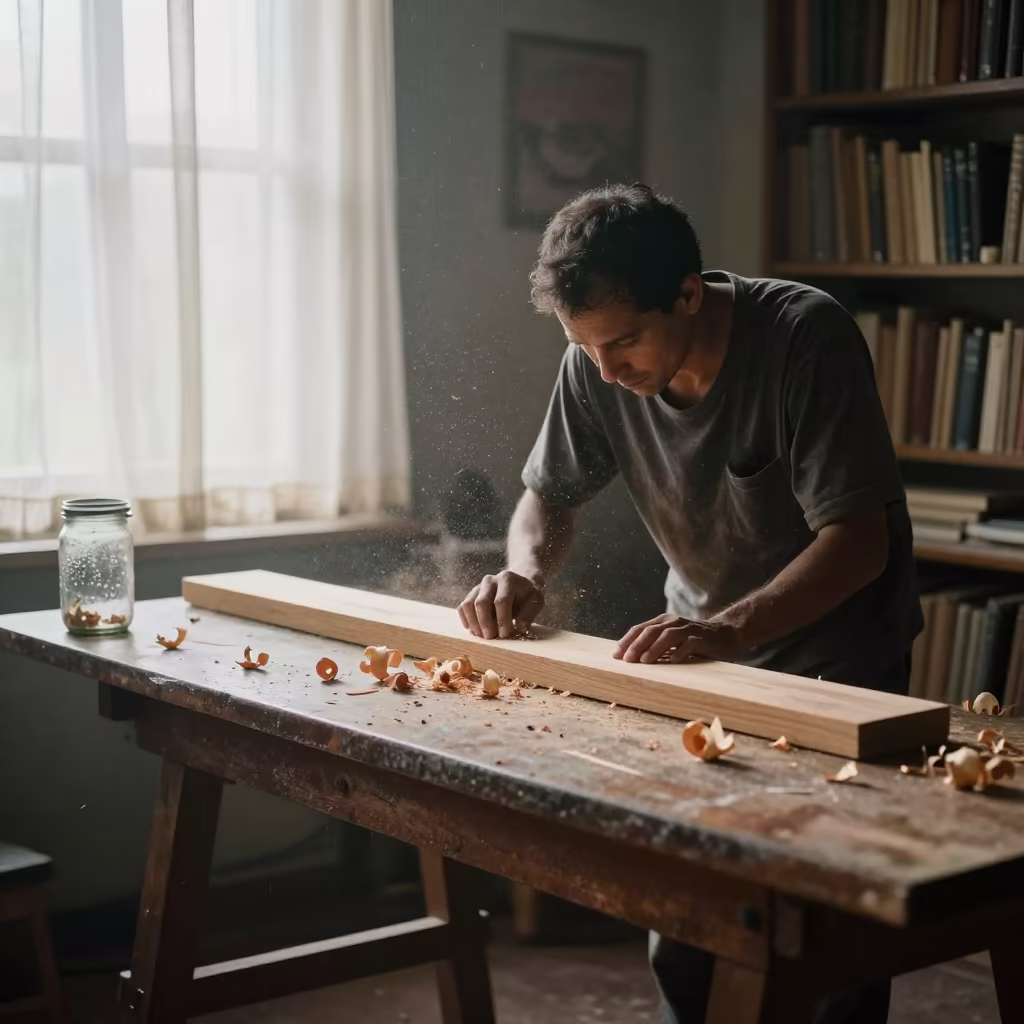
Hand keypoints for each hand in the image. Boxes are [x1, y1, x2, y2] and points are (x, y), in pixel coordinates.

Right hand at [458, 570, 544, 639]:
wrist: (519, 585)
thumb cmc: (527, 595)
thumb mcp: (535, 601)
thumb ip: (529, 613)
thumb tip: (519, 627)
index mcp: (507, 579)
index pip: (501, 601)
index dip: (501, 620)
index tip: (504, 635)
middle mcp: (490, 580)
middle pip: (482, 603)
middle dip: (485, 623)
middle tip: (490, 638)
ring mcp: (479, 587)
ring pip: (469, 604)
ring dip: (474, 623)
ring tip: (481, 636)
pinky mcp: (472, 594)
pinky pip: (463, 607)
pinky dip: (465, 620)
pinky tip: (473, 630)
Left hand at [613, 614, 744, 664]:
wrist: (726, 635)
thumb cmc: (694, 641)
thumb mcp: (672, 639)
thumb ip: (655, 644)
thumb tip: (631, 659)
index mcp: (664, 621)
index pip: (641, 628)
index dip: (627, 641)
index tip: (616, 655)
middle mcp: (675, 622)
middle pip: (651, 631)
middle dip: (637, 645)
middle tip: (627, 660)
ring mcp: (689, 629)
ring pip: (668, 636)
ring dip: (655, 648)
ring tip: (645, 661)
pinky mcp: (703, 639)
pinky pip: (689, 644)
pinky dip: (680, 652)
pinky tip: (673, 661)